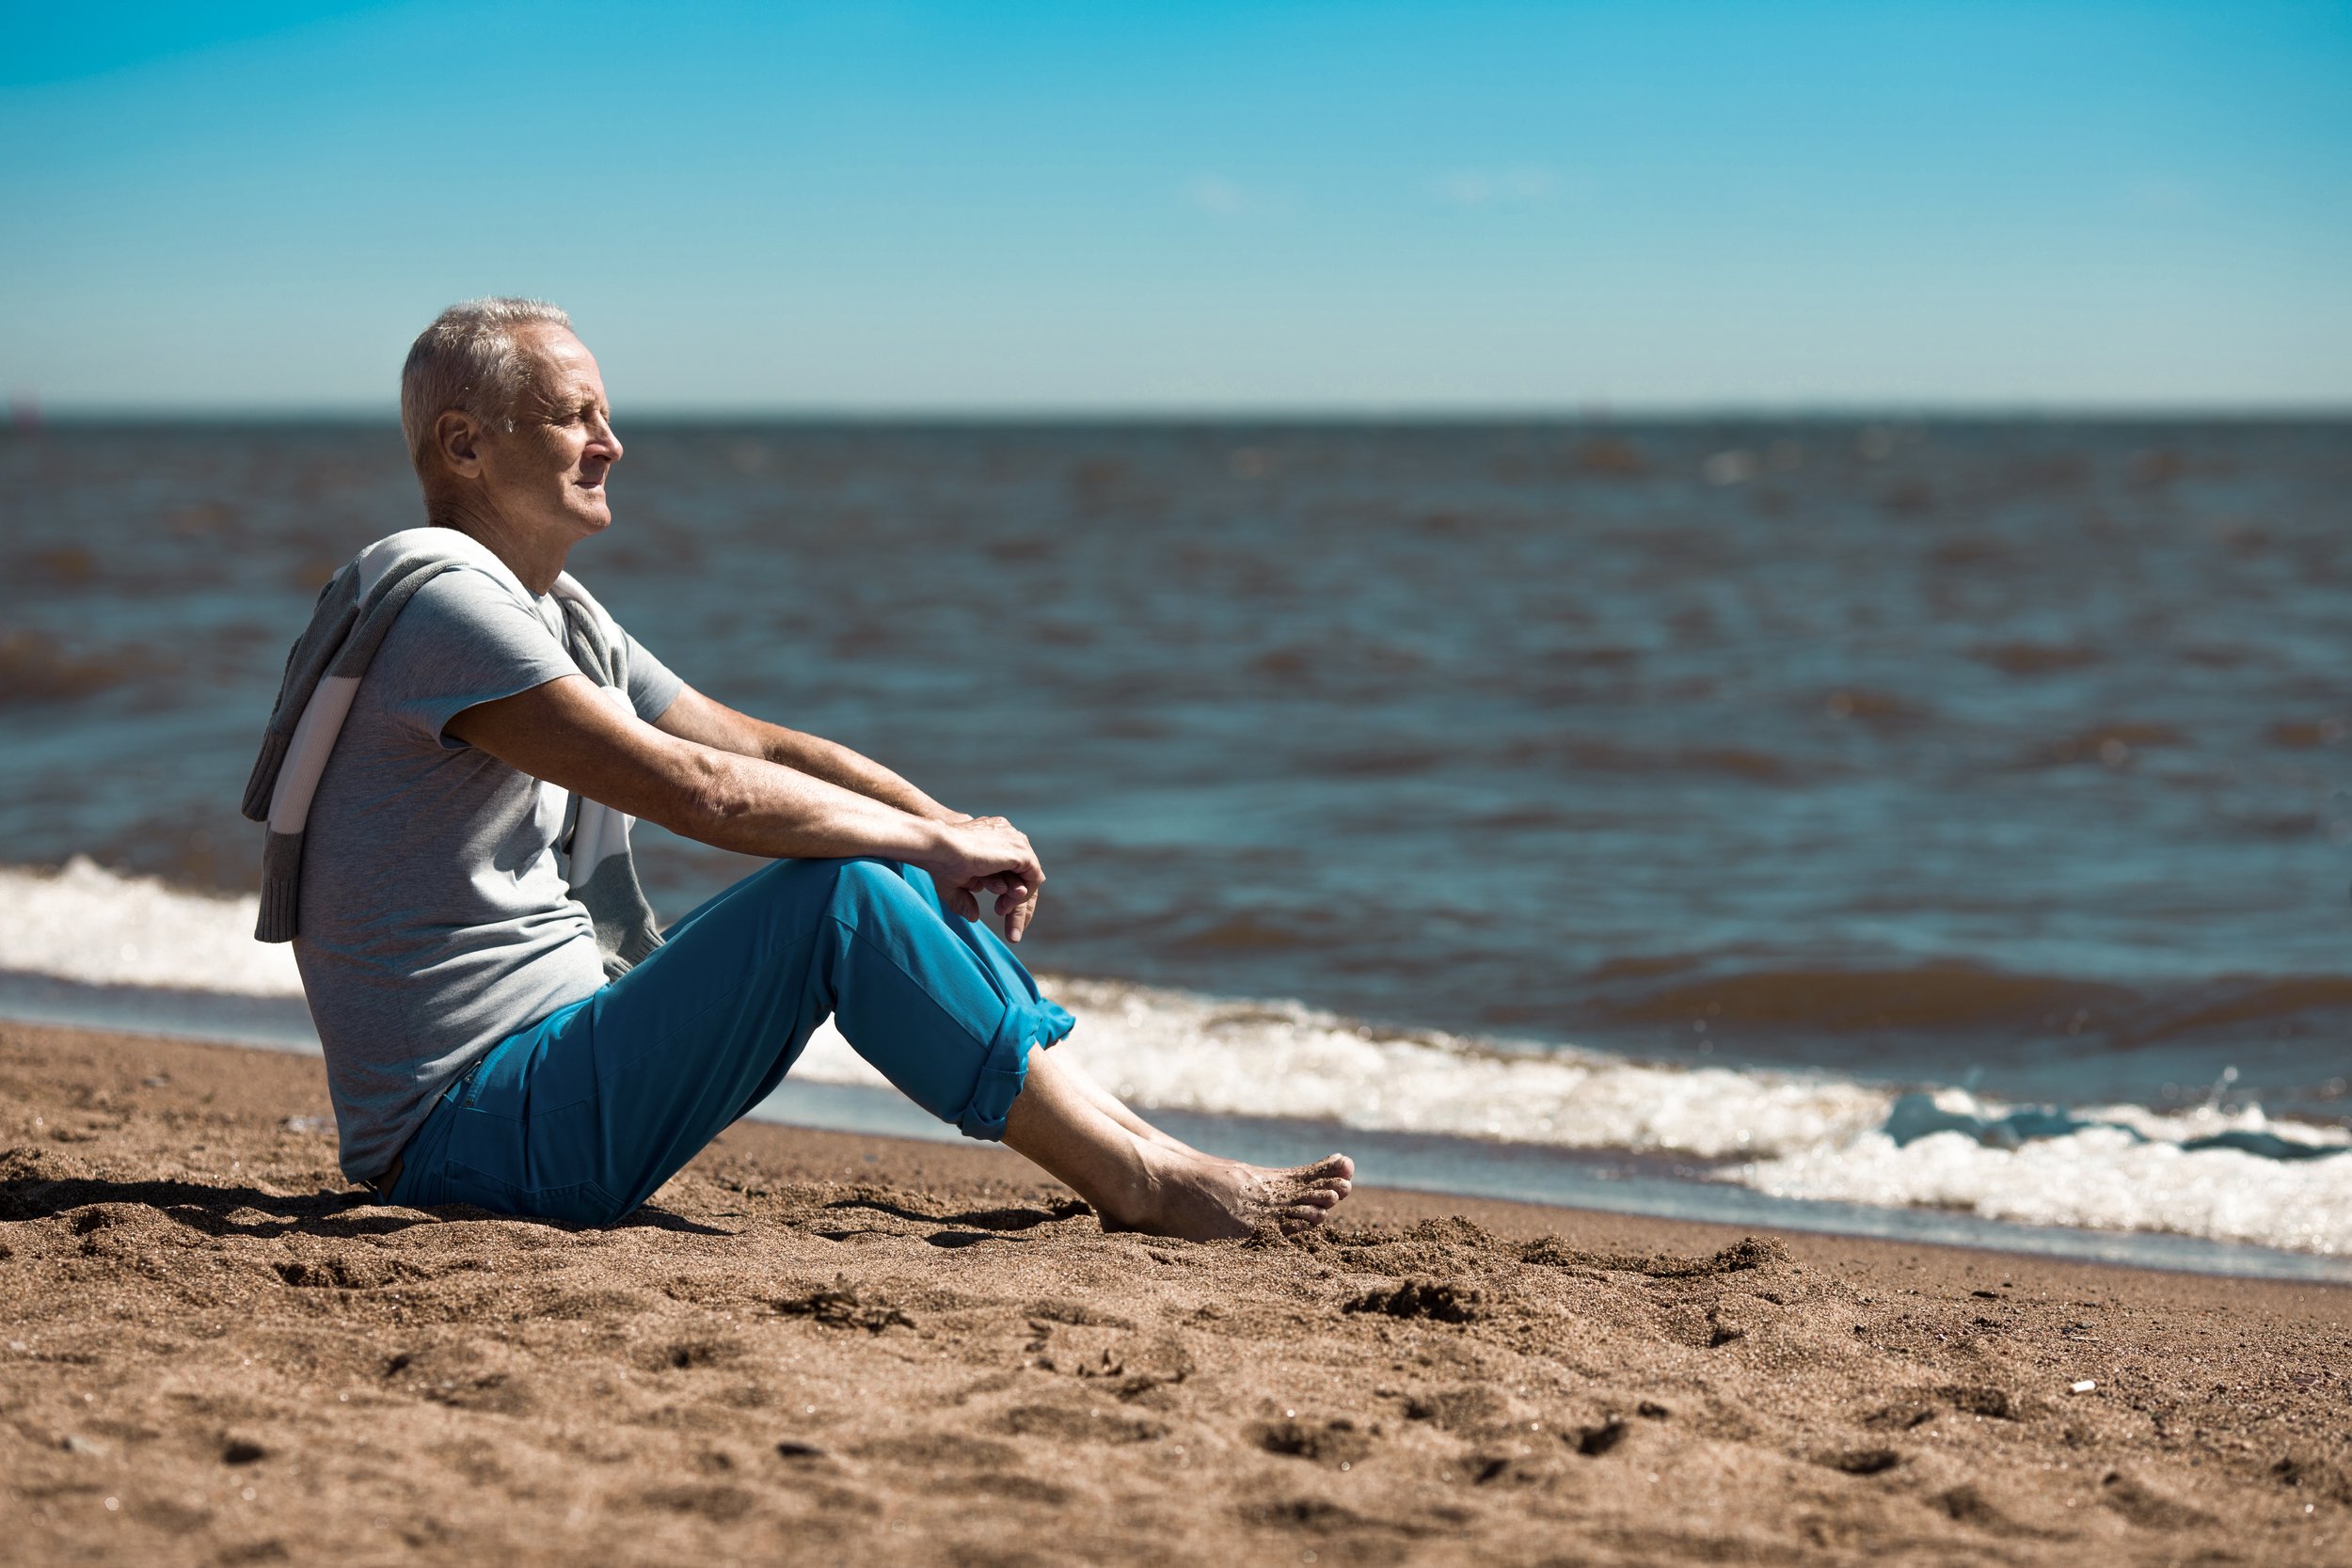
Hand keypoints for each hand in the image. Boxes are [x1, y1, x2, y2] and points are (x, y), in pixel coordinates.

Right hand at [923, 815, 1044, 941]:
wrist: (941, 847)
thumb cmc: (941, 862)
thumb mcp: (954, 886)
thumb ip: (965, 900)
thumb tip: (974, 917)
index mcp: (996, 841)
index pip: (1014, 869)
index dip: (1012, 897)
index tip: (1005, 916)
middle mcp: (1009, 839)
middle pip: (1024, 876)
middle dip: (1019, 907)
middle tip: (1013, 935)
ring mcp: (1016, 842)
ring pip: (1029, 879)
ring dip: (1017, 904)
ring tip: (1000, 913)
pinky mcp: (1020, 851)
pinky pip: (1033, 879)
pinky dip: (1022, 896)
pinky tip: (1004, 906)